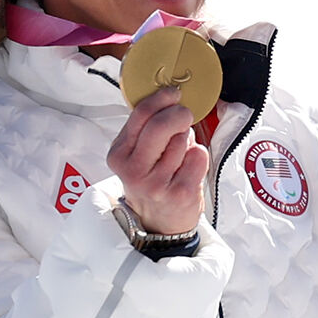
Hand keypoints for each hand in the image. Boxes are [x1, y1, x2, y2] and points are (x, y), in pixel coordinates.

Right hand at [107, 87, 208, 234]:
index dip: (161, 99)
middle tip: (185, 114)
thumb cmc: (150, 181)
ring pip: (182, 140)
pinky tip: (188, 167)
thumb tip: (168, 98)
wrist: (159, 223)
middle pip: (161, 125)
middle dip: (179, 114)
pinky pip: (198, 156)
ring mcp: (157, 184)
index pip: (140, 116)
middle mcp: (134, 170)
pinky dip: (198, 156)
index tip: (173, 94)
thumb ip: (144, 129)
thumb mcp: (135, 156)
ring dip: (187, 140)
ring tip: (180, 154)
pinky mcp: (180, 193)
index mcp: (119, 155)